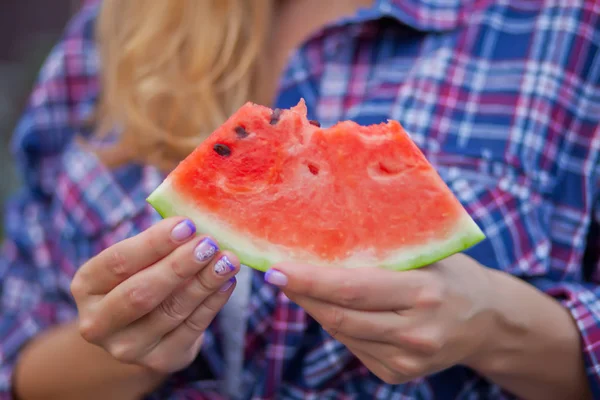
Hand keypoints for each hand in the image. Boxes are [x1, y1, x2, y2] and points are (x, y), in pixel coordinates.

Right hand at [71, 217, 238, 373]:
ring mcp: (128, 348)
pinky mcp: (161, 360)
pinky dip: (213, 302)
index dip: (154, 243)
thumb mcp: (137, 260)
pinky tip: (227, 282)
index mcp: (87, 285)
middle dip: (179, 266)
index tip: (187, 225)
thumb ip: (159, 243)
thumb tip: (195, 224)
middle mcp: (98, 322)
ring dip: (204, 283)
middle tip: (209, 244)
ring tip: (227, 260)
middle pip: (141, 293)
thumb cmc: (141, 278)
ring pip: (171, 311)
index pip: (118, 261)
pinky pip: (192, 328)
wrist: (141, 331)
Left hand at [264, 254, 495, 383]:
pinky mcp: (398, 374)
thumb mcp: (428, 253)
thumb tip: (326, 234)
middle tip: (275, 275)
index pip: (352, 289)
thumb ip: (385, 249)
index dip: (310, 280)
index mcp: (424, 294)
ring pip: (341, 332)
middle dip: (301, 295)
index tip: (276, 268)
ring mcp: (407, 360)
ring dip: (314, 308)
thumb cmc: (452, 275)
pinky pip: (353, 345)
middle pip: (339, 316)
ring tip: (298, 285)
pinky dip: (336, 323)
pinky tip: (332, 306)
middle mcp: (416, 333)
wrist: (487, 321)